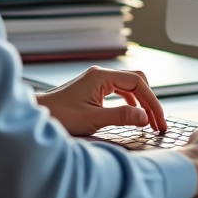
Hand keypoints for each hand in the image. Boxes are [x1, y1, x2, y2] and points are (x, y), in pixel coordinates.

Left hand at [35, 66, 167, 135]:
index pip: (138, 83)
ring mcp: (97, 80)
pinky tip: (133, 114)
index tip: (159, 121)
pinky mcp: (94, 88)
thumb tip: (145, 117)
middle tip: (157, 122)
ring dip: (141, 101)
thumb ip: (121, 117)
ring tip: (148, 121)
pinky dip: (131, 101)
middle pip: (137, 80)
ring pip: (130, 84)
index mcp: (101, 77)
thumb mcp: (93, 119)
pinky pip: (120, 90)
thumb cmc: (60, 116)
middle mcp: (101, 74)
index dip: (152, 102)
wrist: (38, 114)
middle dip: (150, 100)